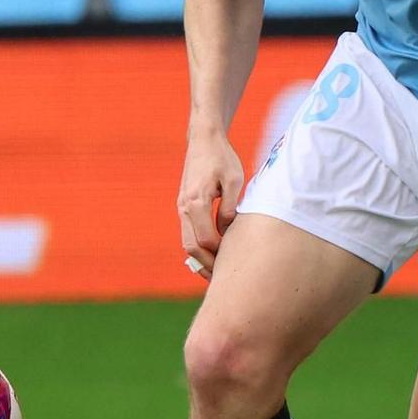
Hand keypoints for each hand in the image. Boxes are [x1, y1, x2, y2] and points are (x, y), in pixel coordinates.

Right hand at [179, 132, 244, 277]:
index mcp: (196, 202)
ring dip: (201, 259)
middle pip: (191, 248)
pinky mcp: (184, 206)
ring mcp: (181, 208)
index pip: (206, 240)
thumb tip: (226, 232)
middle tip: (225, 278)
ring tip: (218, 271)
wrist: (204, 140)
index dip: (220, 254)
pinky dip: (198, 247)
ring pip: (187, 243)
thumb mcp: (234, 181)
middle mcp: (184, 207)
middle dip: (207, 265)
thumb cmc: (222, 158)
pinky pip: (188, 233)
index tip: (236, 261)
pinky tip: (213, 254)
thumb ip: (229, 209)